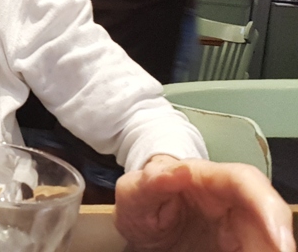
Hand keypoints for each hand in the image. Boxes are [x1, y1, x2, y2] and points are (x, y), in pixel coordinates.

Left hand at [115, 156, 294, 251]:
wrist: (138, 218)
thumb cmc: (140, 195)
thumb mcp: (133, 191)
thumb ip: (152, 181)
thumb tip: (181, 171)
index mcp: (205, 177)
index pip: (245, 182)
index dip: (268, 208)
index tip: (280, 242)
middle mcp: (228, 199)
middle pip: (266, 216)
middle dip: (278, 243)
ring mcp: (235, 225)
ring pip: (265, 238)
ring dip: (267, 251)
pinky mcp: (235, 244)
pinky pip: (254, 249)